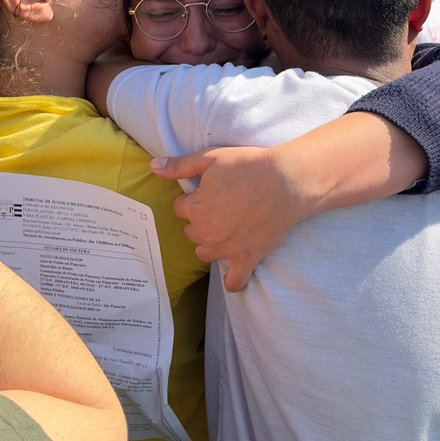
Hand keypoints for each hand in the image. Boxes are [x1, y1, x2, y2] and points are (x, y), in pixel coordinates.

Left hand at [152, 145, 298, 291]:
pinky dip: (233, 280)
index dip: (193, 198)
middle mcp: (206, 232)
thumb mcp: (211, 159)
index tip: (208, 190)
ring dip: (211, 243)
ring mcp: (226, 249)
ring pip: (205, 253)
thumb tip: (153, 166)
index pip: (180, 208)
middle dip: (200, 220)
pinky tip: (234, 273)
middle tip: (221, 206)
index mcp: (195, 208)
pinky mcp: (248, 259)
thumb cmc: (248, 166)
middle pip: (191, 231)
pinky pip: (235, 281)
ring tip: (227, 229)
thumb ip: (180, 166)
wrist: (286, 182)